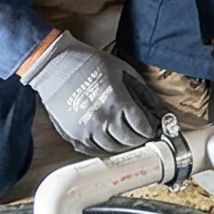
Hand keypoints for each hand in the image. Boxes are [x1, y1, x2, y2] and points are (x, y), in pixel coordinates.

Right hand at [19, 31, 170, 154]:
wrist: (55, 65)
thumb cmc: (89, 63)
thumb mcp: (122, 70)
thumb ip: (142, 91)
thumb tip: (158, 109)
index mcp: (118, 102)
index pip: (142, 127)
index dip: (149, 130)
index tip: (150, 129)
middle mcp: (104, 119)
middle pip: (129, 140)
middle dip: (139, 139)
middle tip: (140, 135)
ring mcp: (88, 129)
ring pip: (113, 148)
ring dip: (122, 145)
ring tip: (125, 138)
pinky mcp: (74, 134)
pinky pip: (93, 150)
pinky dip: (104, 149)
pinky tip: (107, 141)